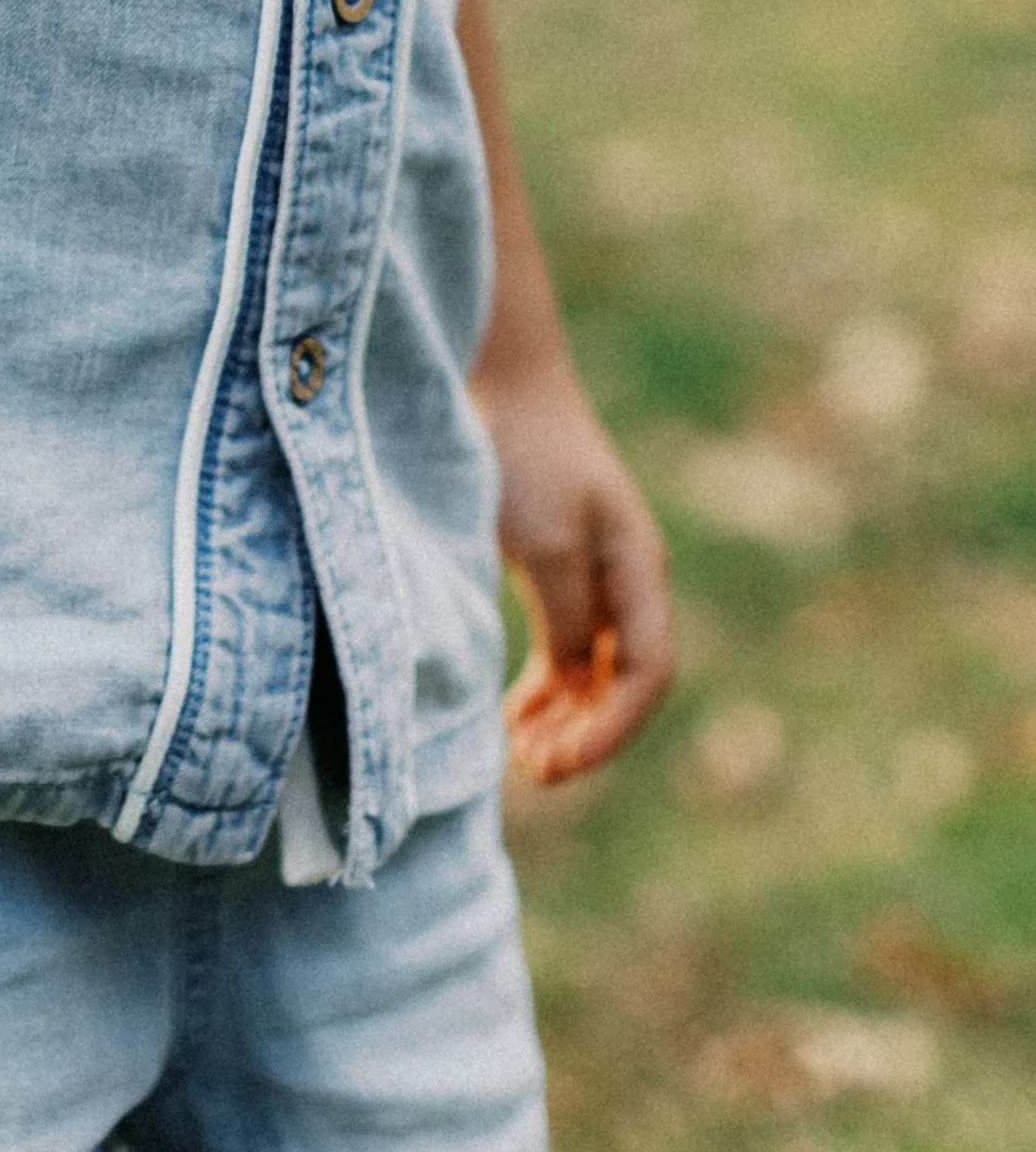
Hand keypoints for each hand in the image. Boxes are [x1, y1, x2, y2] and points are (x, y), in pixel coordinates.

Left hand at [475, 352, 674, 784]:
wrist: (501, 379)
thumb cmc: (526, 454)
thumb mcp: (547, 543)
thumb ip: (568, 621)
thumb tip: (577, 687)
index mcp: (640, 570)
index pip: (648, 672)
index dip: (610, 729)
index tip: (559, 765)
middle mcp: (628, 577)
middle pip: (625, 680)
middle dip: (587, 732)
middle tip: (534, 772)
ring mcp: (594, 570)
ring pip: (594, 668)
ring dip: (565, 715)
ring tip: (521, 753)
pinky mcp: (556, 562)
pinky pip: (564, 643)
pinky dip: (545, 683)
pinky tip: (515, 710)